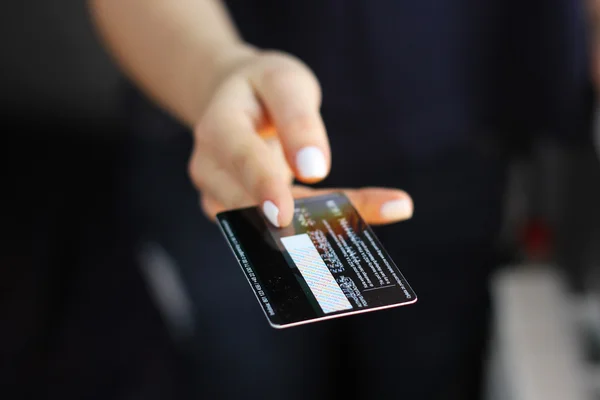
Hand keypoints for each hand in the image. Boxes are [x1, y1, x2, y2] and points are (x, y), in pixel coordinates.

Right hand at [188, 48, 412, 226]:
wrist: (235, 100)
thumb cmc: (261, 87)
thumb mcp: (284, 82)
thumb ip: (298, 120)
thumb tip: (315, 171)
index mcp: (218, 130)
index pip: (241, 160)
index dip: (263, 187)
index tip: (285, 214)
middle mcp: (212, 171)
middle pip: (255, 204)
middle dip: (305, 220)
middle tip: (357, 227)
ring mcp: (220, 198)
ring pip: (271, 225)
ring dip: (320, 229)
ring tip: (381, 214)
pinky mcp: (240, 217)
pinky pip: (279, 228)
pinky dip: (315, 229)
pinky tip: (355, 224)